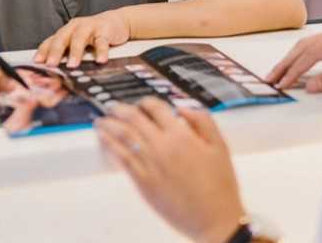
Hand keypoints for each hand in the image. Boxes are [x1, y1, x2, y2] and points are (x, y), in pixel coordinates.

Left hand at [34, 9, 133, 67]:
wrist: (118, 21)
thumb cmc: (94, 35)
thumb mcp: (79, 41)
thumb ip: (68, 52)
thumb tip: (55, 72)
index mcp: (66, 31)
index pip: (51, 40)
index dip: (44, 51)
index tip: (37, 63)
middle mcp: (75, 27)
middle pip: (62, 38)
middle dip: (55, 52)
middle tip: (51, 64)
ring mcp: (90, 26)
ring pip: (79, 38)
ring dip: (75, 52)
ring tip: (72, 66)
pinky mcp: (105, 28)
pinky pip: (102, 41)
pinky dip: (101, 51)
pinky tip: (100, 61)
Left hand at [96, 97, 245, 242]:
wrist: (215, 220)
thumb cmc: (220, 185)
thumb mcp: (220, 145)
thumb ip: (202, 120)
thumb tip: (182, 109)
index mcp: (182, 135)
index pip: (156, 108)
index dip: (146, 102)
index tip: (142, 103)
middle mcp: (163, 147)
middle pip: (134, 119)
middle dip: (120, 110)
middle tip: (113, 107)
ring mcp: (151, 165)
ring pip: (123, 137)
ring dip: (110, 125)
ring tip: (101, 121)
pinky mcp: (144, 184)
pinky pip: (122, 160)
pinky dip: (111, 147)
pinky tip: (105, 141)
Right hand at [265, 22, 321, 91]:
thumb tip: (310, 87)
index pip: (311, 54)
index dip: (295, 70)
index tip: (282, 84)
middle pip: (304, 46)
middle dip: (286, 63)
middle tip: (270, 79)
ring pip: (306, 44)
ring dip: (291, 59)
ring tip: (276, 74)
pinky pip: (314, 45)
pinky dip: (301, 56)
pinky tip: (293, 65)